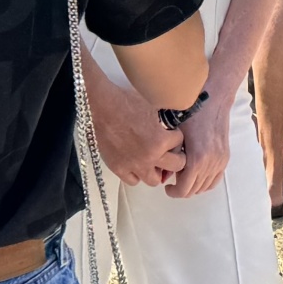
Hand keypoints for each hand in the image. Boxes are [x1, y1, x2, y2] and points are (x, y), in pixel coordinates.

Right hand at [87, 62, 189, 187]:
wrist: (102, 107)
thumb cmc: (127, 102)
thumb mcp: (153, 107)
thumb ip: (165, 120)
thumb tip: (176, 120)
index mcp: (161, 140)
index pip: (180, 142)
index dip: (176, 136)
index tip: (171, 133)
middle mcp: (150, 157)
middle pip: (175, 166)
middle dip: (176, 158)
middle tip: (170, 152)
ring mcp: (134, 166)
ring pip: (154, 180)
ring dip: (157, 171)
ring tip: (154, 161)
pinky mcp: (119, 169)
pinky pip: (134, 181)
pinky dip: (137, 174)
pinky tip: (136, 164)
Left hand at [167, 92, 232, 198]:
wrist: (214, 99)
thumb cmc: (192, 112)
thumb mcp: (175, 134)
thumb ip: (170, 156)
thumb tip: (165, 172)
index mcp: (197, 159)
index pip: (184, 190)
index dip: (173, 192)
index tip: (166, 186)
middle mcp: (211, 164)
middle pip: (194, 190)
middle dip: (181, 188)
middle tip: (173, 179)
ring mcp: (220, 161)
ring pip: (205, 187)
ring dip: (193, 185)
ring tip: (184, 175)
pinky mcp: (225, 157)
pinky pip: (216, 179)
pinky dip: (206, 182)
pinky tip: (197, 174)